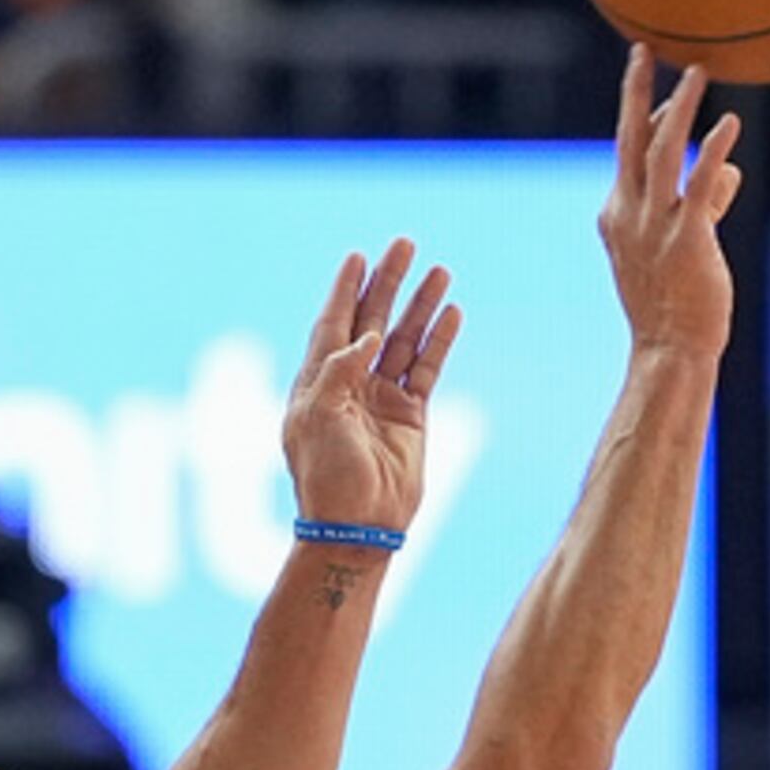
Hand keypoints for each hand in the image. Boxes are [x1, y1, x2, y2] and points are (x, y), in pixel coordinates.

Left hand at [281, 238, 461, 543]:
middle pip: (372, 320)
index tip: (357, 255)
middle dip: (388, 283)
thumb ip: (339, 371)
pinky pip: (428, 368)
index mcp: (317, 381)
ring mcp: (382, 398)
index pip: (332, 323)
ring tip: (441, 271)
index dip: (345, 289)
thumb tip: (367, 338)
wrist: (358, 525)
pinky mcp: (412, 415)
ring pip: (405, 339)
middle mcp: (350, 383)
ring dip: (421, 306)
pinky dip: (440, 341)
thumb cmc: (326, 474)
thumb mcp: (316, 417)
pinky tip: (453, 314)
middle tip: (404, 245)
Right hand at [598, 47, 743, 358]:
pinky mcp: (687, 240)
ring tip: (698, 73)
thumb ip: (703, 202)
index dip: (650, 119)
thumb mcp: (682, 246)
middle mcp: (630, 214)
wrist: (670, 350)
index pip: (629, 152)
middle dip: (636, 90)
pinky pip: (698, 185)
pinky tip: (729, 125)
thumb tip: (727, 169)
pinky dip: (713, 151)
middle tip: (645, 50)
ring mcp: (655, 226)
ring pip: (662, 151)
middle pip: (629, 138)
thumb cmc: (676, 303)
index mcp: (617, 214)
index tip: (670, 97)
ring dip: (679, 109)